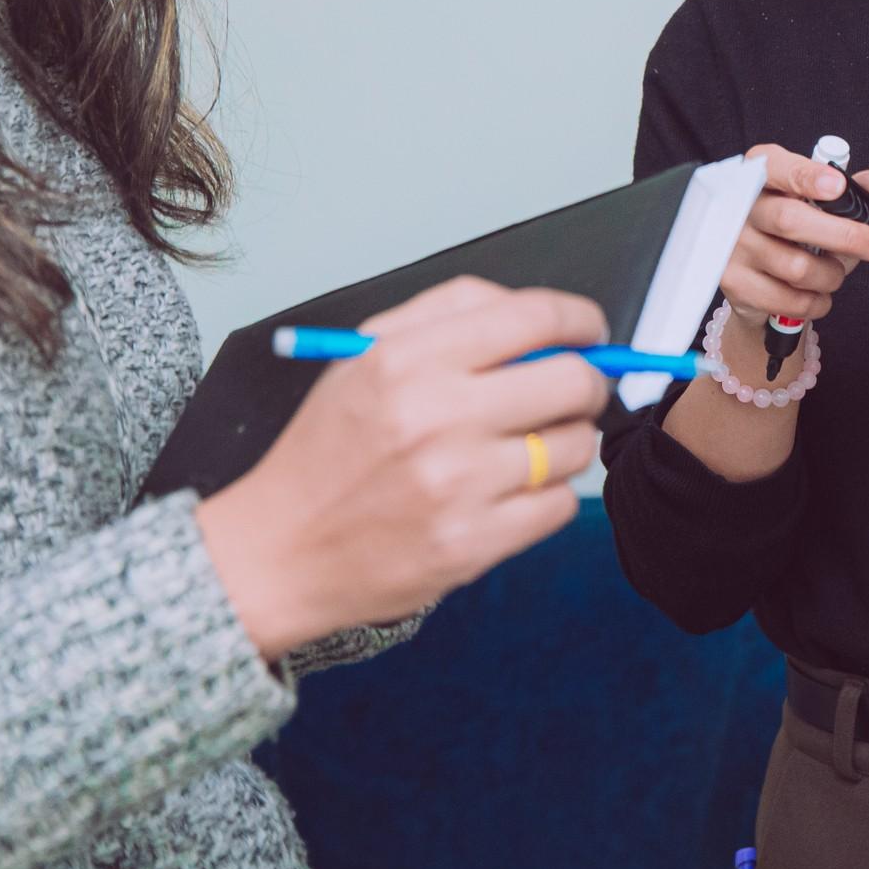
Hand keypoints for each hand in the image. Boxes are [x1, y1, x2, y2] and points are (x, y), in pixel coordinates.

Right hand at [195, 278, 612, 660]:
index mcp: (408, 360)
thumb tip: (542, 317)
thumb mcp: (363, 358)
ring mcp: (457, 485)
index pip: (534, 317)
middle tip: (574, 391)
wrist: (278, 551)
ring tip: (525, 448)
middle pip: (573, 380)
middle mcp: (435, 418)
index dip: (580, 320)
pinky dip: (547, 496)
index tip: (589, 332)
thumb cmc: (328, 451)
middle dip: (588, 381)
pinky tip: (508, 492)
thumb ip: (451, 316)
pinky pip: (560, 505)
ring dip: (565, 443)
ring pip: (574, 446)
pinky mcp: (472, 544)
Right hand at [716, 144, 868, 328]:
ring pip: (797, 267)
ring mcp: (733, 246)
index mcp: (760, 175)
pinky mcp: (734, 283)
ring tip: (835, 273)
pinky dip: (817, 302)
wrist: (751, 274)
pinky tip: (819, 295)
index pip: (778, 169)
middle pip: (791, 221)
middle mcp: (738, 207)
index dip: (808, 177)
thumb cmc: (790, 229)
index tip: (839, 186)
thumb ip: (853, 191)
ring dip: (832, 275)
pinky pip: (789, 300)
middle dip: (847, 236)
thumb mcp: (820, 204)